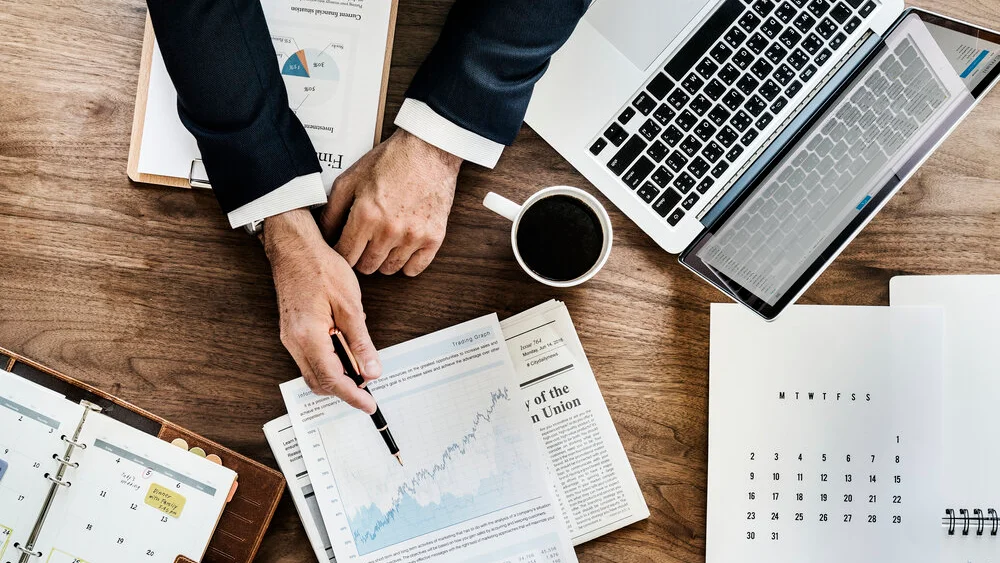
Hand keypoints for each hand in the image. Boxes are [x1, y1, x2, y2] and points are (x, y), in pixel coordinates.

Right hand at [263, 208, 381, 412]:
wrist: (295, 248)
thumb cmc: (321, 268)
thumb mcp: (350, 306)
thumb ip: (361, 342)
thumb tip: (371, 370)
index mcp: (308, 336)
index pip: (332, 379)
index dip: (352, 396)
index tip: (368, 405)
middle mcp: (294, 342)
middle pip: (319, 382)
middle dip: (344, 390)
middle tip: (368, 387)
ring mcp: (290, 338)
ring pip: (313, 372)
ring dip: (336, 376)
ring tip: (360, 366)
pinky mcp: (292, 332)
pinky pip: (310, 358)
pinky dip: (329, 362)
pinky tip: (345, 350)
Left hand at [319, 129, 462, 275]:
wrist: (429, 150)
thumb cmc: (390, 161)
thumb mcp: (351, 179)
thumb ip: (332, 210)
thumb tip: (323, 235)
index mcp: (366, 214)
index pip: (345, 255)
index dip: (341, 254)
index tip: (344, 248)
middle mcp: (389, 229)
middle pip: (366, 267)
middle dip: (360, 257)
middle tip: (364, 243)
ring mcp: (413, 236)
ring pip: (389, 269)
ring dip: (383, 260)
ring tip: (384, 242)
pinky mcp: (434, 237)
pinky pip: (414, 269)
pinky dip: (406, 263)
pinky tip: (402, 248)